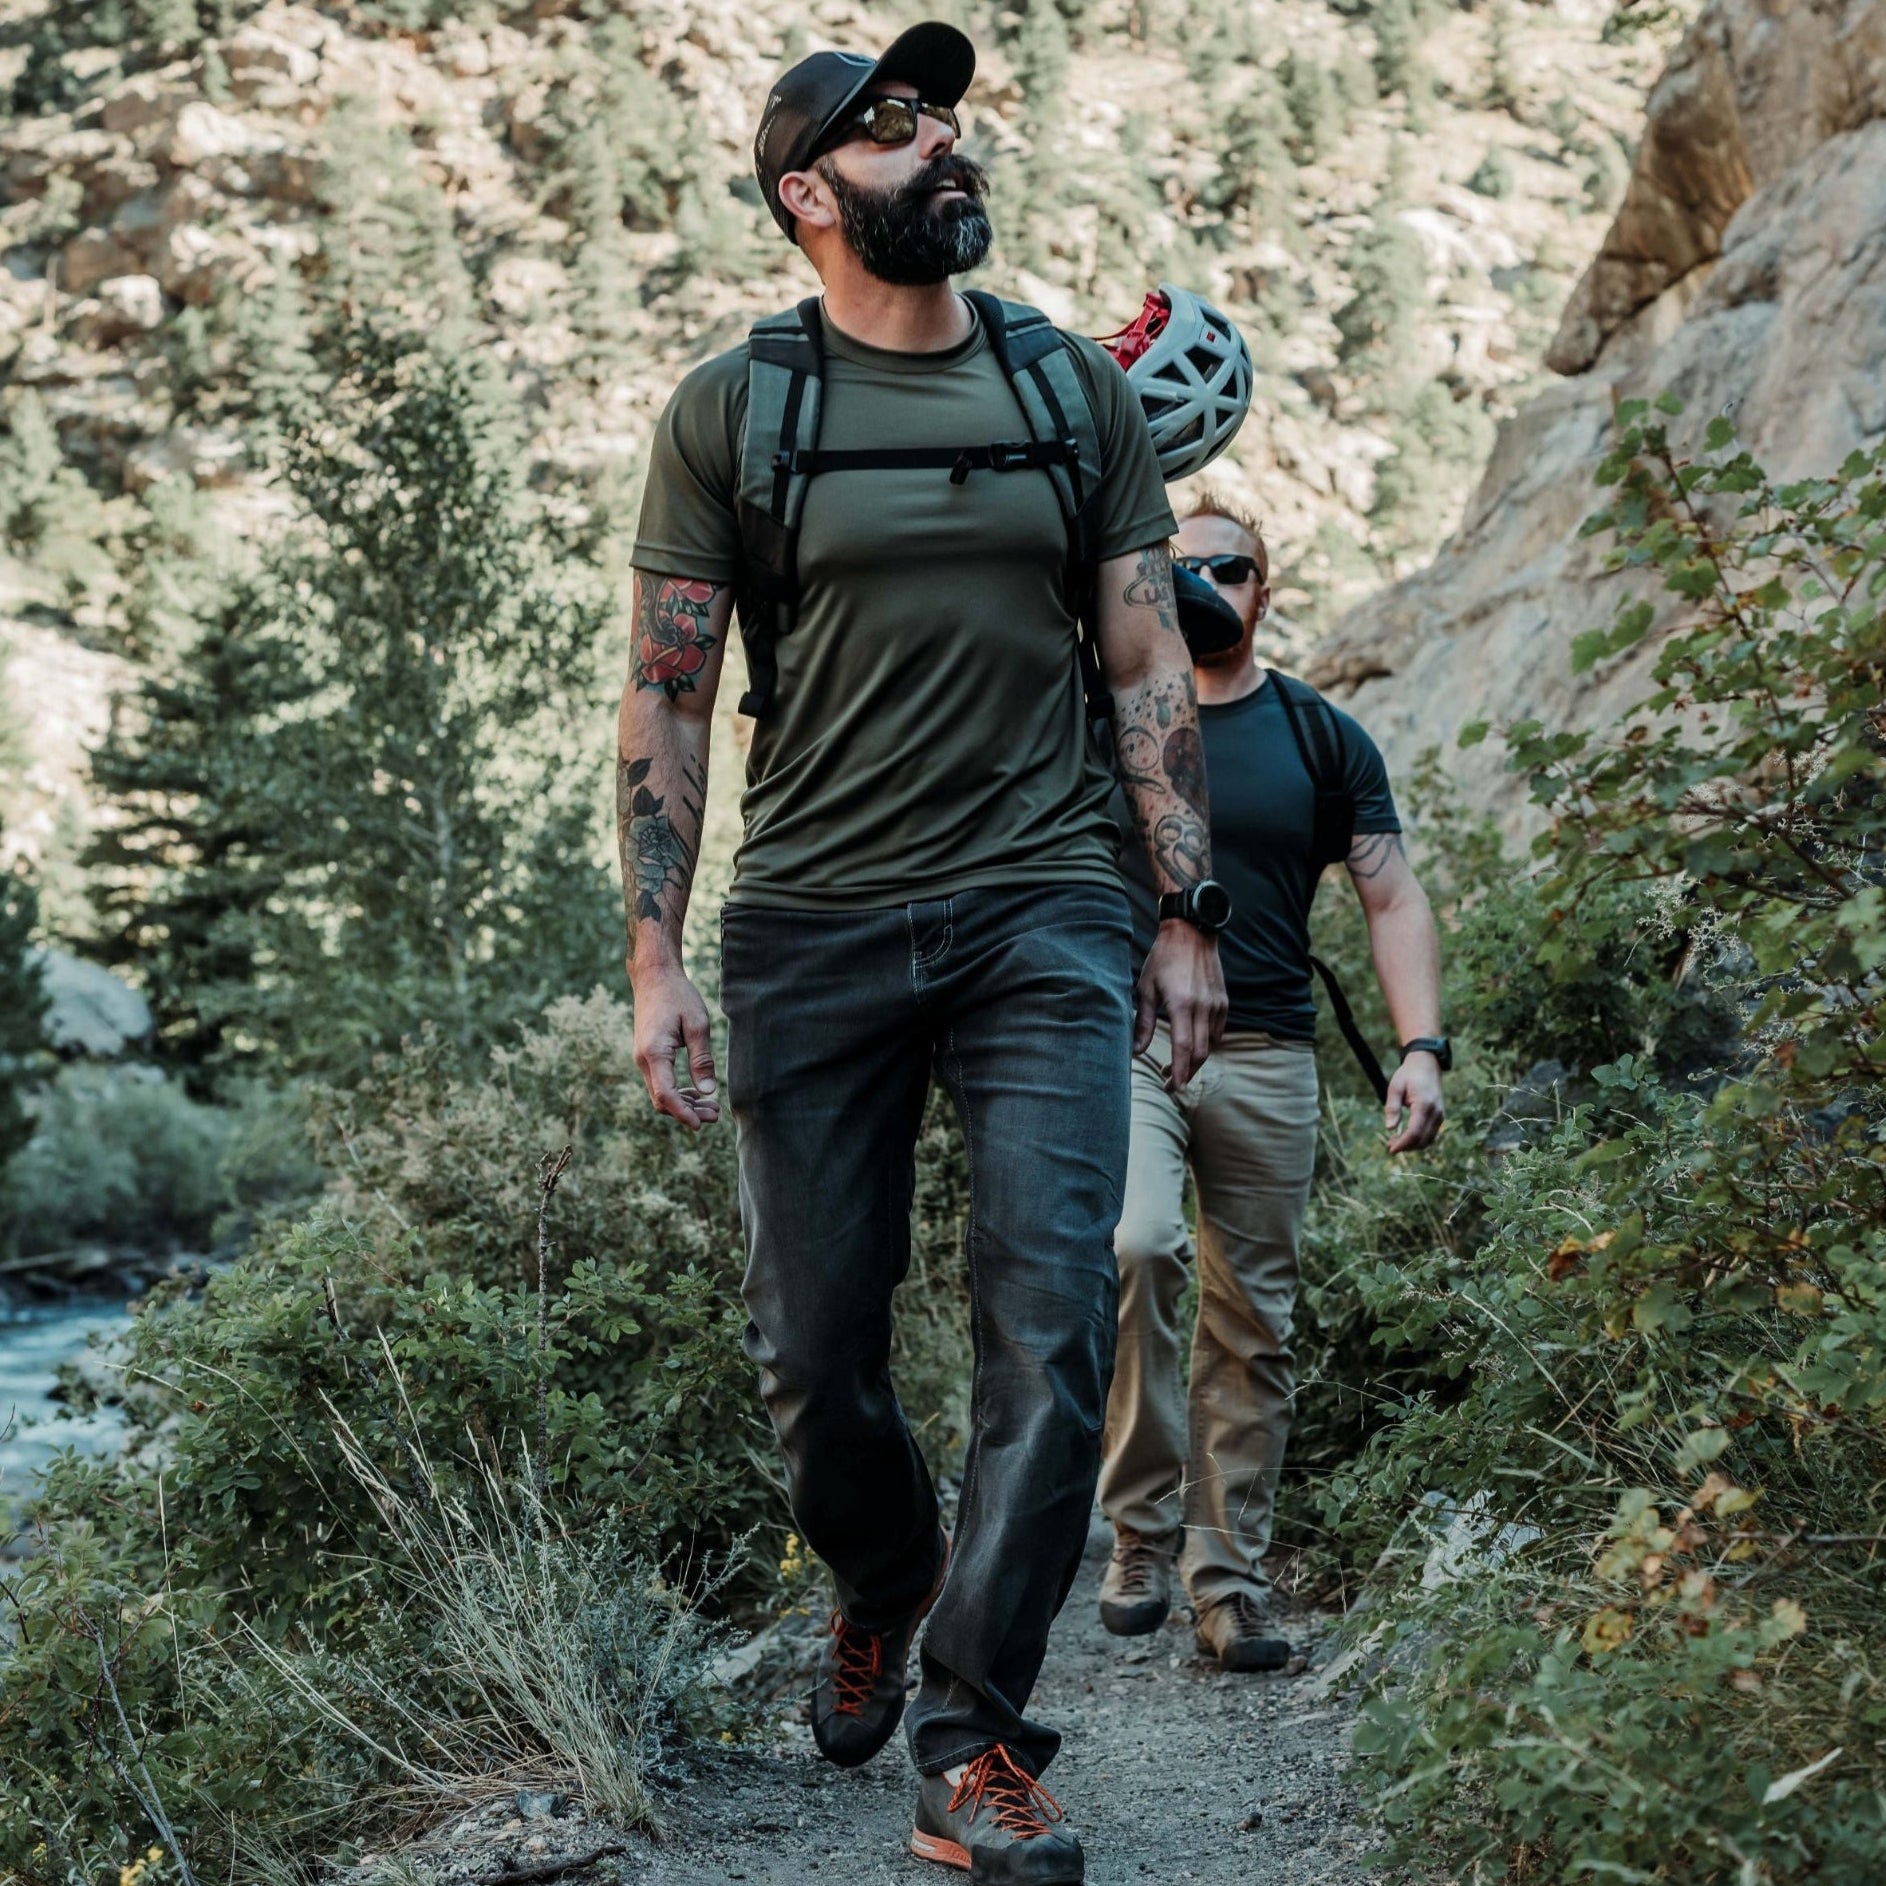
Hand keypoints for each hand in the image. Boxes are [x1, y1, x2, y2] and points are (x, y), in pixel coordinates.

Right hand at [629, 960, 719, 1128]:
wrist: (654, 977)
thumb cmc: (678, 996)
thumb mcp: (698, 1024)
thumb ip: (702, 1059)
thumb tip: (707, 1092)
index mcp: (654, 1052)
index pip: (665, 1095)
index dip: (683, 1114)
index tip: (701, 1125)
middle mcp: (643, 1059)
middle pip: (662, 1100)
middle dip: (687, 1112)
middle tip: (715, 1115)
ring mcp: (643, 1059)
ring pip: (660, 1094)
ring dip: (683, 1104)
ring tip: (711, 1108)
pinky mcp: (647, 1056)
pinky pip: (660, 1082)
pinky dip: (677, 1092)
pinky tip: (697, 1093)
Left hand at [1135, 920, 1226, 1091]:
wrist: (1191, 932)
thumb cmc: (1163, 958)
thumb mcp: (1145, 988)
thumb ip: (1142, 1022)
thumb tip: (1136, 1052)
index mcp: (1182, 1004)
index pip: (1185, 1048)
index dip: (1181, 1071)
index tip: (1175, 1088)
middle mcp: (1204, 1007)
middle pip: (1201, 1052)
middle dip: (1187, 1073)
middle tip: (1171, 1084)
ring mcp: (1217, 1004)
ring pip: (1211, 1044)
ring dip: (1196, 1060)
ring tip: (1177, 1066)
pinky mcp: (1223, 1001)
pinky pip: (1217, 1031)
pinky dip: (1206, 1043)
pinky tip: (1192, 1045)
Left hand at [1385, 1051, 1443, 1152]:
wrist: (1426, 1064)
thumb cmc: (1408, 1075)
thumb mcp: (1395, 1087)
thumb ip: (1392, 1107)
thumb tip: (1390, 1128)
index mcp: (1424, 1105)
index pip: (1414, 1132)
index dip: (1402, 1144)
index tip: (1390, 1149)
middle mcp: (1436, 1113)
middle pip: (1422, 1140)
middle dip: (1405, 1147)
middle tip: (1389, 1145)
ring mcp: (1440, 1115)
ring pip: (1428, 1140)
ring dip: (1412, 1145)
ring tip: (1395, 1142)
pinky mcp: (1440, 1116)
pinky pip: (1431, 1134)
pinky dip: (1419, 1140)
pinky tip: (1406, 1138)